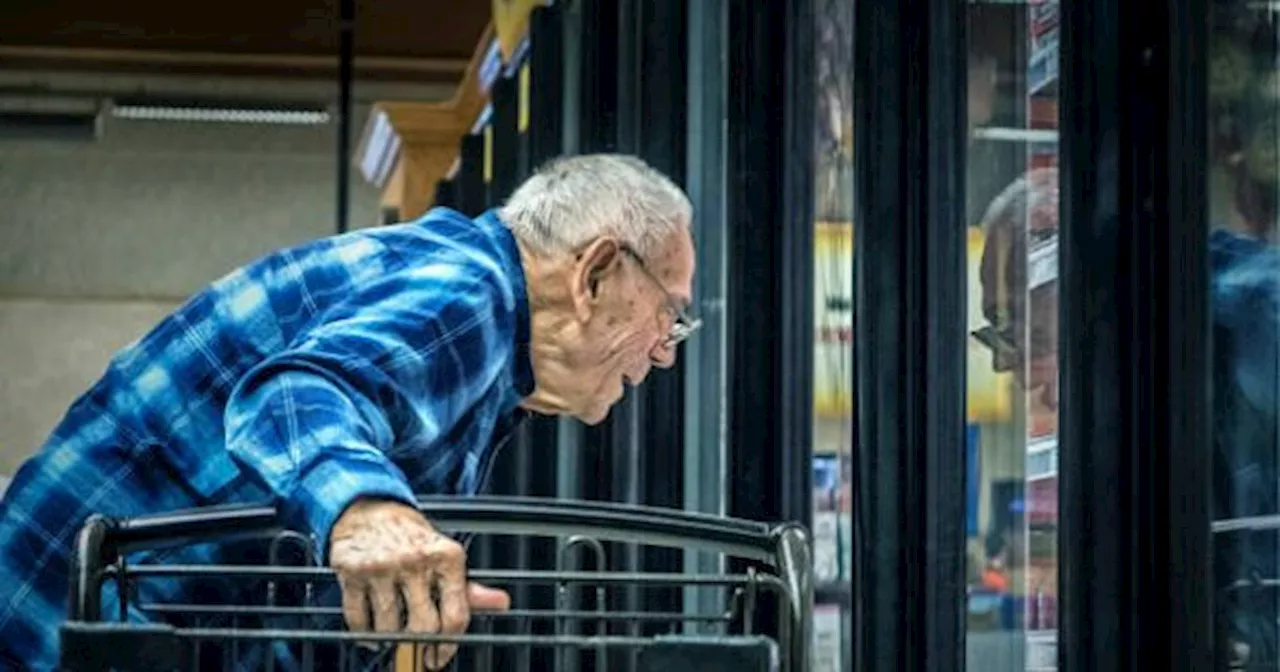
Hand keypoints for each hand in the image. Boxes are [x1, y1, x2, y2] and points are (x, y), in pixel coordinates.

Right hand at [329, 498, 510, 668]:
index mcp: (447, 557)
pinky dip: (364, 634)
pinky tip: (371, 630)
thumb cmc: (412, 539)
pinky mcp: (351, 571)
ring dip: (389, 640)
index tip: (438, 658)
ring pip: (388, 628)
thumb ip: (469, 588)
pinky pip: (357, 620)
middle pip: (422, 627)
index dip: (448, 646)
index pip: (455, 616)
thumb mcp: (445, 557)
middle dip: (418, 648)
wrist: (370, 510)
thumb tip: (501, 604)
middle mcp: (415, 559)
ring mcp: (382, 565)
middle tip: (414, 654)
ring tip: (391, 634)